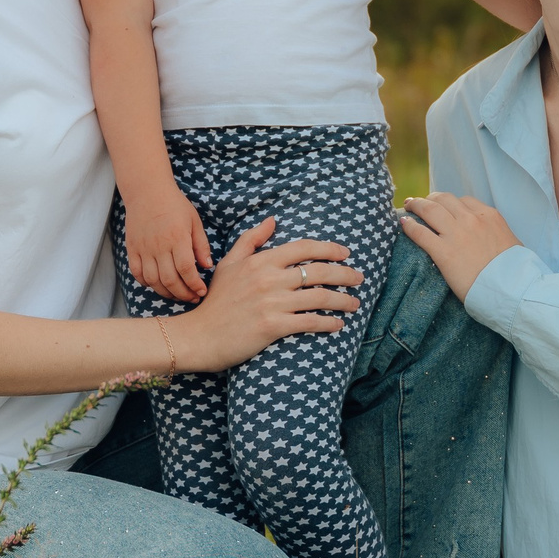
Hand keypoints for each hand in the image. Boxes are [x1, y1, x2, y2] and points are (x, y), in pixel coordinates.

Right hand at [123, 183, 213, 302]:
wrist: (147, 191)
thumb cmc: (175, 205)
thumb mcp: (194, 221)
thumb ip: (201, 245)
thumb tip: (208, 266)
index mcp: (177, 238)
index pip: (186, 269)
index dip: (195, 285)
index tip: (202, 291)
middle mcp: (159, 246)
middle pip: (170, 280)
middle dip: (183, 294)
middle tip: (192, 297)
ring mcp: (143, 248)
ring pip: (153, 280)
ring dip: (166, 293)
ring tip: (177, 295)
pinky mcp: (132, 248)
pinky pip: (137, 273)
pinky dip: (147, 283)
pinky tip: (158, 284)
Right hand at [172, 219, 363, 371]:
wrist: (199, 336)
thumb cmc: (215, 301)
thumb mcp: (229, 264)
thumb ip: (251, 240)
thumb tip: (273, 220)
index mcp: (260, 261)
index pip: (304, 248)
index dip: (329, 249)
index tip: (346, 254)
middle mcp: (268, 279)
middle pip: (318, 271)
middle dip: (345, 274)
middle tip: (360, 278)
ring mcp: (271, 303)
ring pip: (319, 297)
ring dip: (342, 300)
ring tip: (354, 304)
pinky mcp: (273, 326)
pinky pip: (310, 322)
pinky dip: (328, 323)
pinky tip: (338, 325)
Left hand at [398, 192, 521, 303]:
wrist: (511, 288)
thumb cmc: (515, 271)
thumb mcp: (512, 243)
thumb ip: (498, 234)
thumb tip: (495, 238)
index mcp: (489, 216)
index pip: (464, 201)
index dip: (450, 202)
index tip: (443, 206)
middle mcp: (471, 219)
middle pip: (443, 199)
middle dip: (430, 198)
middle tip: (421, 202)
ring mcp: (456, 234)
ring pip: (429, 210)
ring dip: (416, 205)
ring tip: (409, 205)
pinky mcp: (443, 252)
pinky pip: (420, 233)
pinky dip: (410, 226)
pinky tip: (403, 223)